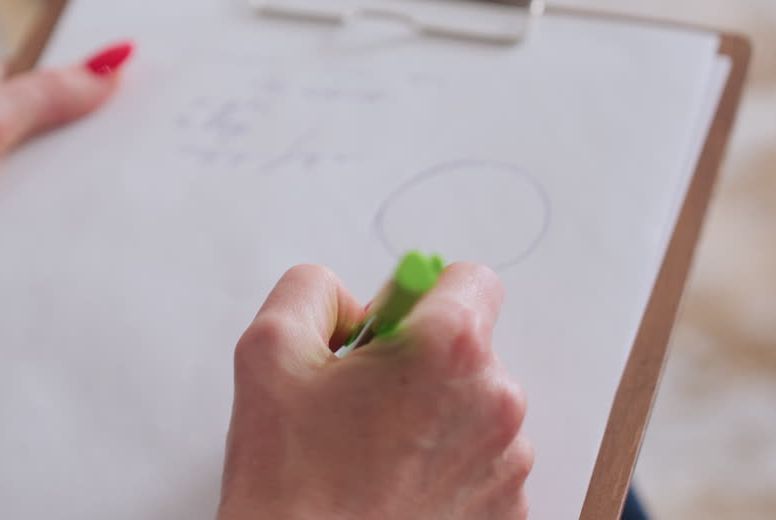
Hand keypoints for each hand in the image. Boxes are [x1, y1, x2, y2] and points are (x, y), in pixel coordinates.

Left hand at [0, 41, 132, 305]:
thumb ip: (47, 94)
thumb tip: (111, 61)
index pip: (47, 86)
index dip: (92, 88)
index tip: (145, 91)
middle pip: (53, 145)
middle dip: (89, 154)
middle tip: (150, 154)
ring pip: (46, 198)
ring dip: (70, 205)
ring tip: (127, 203)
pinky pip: (30, 242)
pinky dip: (52, 244)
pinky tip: (86, 247)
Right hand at [219, 263, 531, 519]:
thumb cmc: (292, 482)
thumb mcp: (269, 348)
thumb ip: (312, 290)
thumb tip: (347, 301)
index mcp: (448, 350)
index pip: (470, 279)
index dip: (419, 296)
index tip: (386, 330)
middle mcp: (494, 403)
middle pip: (468, 346)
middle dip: (417, 360)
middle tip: (359, 399)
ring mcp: (506, 464)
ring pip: (473, 406)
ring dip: (431, 414)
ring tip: (370, 449)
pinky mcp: (505, 511)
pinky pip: (479, 460)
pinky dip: (442, 463)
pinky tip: (393, 483)